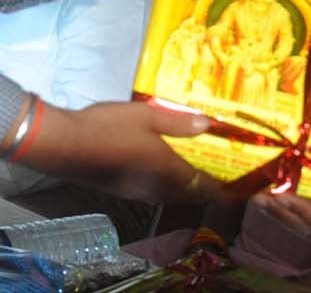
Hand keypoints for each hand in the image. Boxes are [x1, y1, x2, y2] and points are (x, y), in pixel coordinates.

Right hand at [19, 99, 228, 203]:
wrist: (65, 147)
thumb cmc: (108, 128)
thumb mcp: (147, 115)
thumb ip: (178, 122)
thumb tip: (209, 125)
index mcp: (168, 172)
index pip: (207, 188)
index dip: (229, 190)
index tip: (245, 185)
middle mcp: (157, 189)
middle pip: (192, 195)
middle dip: (210, 187)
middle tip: (223, 170)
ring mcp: (138, 193)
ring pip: (174, 195)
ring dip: (189, 186)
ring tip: (197, 167)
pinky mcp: (124, 191)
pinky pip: (157, 192)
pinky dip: (170, 183)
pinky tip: (163, 166)